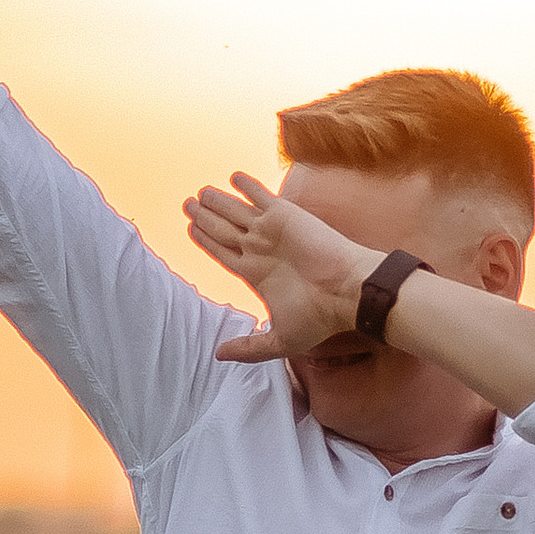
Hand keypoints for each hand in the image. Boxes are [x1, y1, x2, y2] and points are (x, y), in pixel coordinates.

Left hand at [184, 173, 375, 362]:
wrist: (346, 291)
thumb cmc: (319, 317)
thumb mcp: (279, 340)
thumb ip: (249, 347)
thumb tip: (219, 356)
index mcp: (256, 274)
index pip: (223, 253)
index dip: (205, 240)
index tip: (191, 228)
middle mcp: (260, 250)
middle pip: (223, 229)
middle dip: (205, 217)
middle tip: (188, 205)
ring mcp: (271, 231)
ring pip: (235, 211)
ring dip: (217, 201)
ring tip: (200, 193)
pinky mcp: (284, 215)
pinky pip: (260, 196)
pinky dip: (246, 186)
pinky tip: (233, 178)